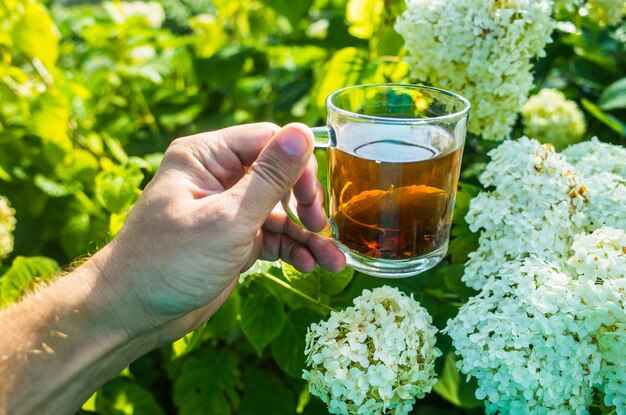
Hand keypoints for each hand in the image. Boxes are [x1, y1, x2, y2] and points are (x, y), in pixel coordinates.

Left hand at [95, 122, 344, 344]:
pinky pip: (273, 236)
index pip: (267, 140)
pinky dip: (293, 250)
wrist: (132, 313)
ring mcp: (228, 209)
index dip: (297, 164)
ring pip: (281, 211)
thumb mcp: (226, 219)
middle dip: (305, 202)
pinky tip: (312, 267)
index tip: (312, 199)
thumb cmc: (168, 262)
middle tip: (321, 227)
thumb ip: (269, 178)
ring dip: (307, 235)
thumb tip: (302, 132)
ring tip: (333, 262)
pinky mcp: (235, 238)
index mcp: (206, 156)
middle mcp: (218, 177)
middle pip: (280, 174)